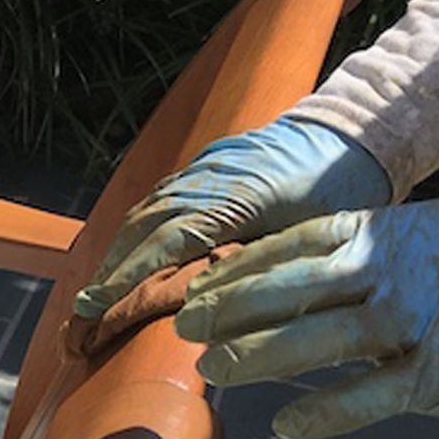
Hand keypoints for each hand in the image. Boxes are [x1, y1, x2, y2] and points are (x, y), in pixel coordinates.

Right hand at [75, 115, 391, 320]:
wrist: (355, 130)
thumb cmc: (343, 191)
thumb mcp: (308, 237)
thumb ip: (256, 266)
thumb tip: (203, 305)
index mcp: (237, 196)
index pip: (166, 240)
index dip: (127, 276)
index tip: (96, 306)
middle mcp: (211, 175)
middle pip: (145, 223)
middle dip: (111, 268)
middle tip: (84, 309)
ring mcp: (207, 165)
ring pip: (148, 207)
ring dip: (119, 248)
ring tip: (98, 288)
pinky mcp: (209, 162)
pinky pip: (162, 195)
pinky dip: (140, 226)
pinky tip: (129, 251)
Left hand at [175, 199, 438, 438]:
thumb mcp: (434, 230)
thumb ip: (372, 246)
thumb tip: (304, 263)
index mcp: (388, 231)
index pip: (295, 246)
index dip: (242, 268)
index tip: (201, 285)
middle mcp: (394, 270)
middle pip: (293, 289)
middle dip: (231, 309)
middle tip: (184, 329)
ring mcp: (417, 322)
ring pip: (319, 341)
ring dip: (259, 357)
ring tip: (215, 371)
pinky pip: (370, 396)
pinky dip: (325, 412)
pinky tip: (285, 424)